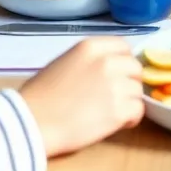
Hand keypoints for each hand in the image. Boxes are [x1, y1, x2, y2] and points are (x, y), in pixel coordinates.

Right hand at [19, 38, 144, 157]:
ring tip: (114, 112)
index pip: (124, 47)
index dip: (123, 62)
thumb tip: (106, 68)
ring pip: (138, 90)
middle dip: (129, 81)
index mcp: (91, 47)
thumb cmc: (39, 95)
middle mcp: (107, 62)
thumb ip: (89, 61)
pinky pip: (138, 110)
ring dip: (130, 101)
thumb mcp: (63, 63)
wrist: (31, 122)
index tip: (119, 73)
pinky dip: (131, 118)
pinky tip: (119, 123)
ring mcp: (115, 85)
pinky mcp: (118, 110)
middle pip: (135, 68)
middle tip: (117, 95)